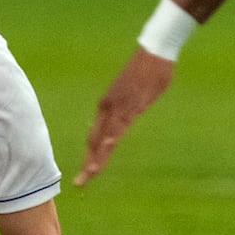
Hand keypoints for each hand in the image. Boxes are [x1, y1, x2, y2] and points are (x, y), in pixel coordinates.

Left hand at [75, 48, 174, 185]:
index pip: (95, 137)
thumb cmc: (146, 71)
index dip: (91, 155)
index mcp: (107, 107)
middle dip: (89, 163)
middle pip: (95, 141)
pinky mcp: (131, 103)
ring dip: (98, 156)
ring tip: (90, 174)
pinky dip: (113, 136)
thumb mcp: (133, 95)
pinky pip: (121, 124)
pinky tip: (107, 147)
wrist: (154, 51)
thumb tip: (123, 122)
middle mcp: (108, 108)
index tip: (86, 172)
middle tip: (80, 183)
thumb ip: (125, 111)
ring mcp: (118, 106)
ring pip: (105, 137)